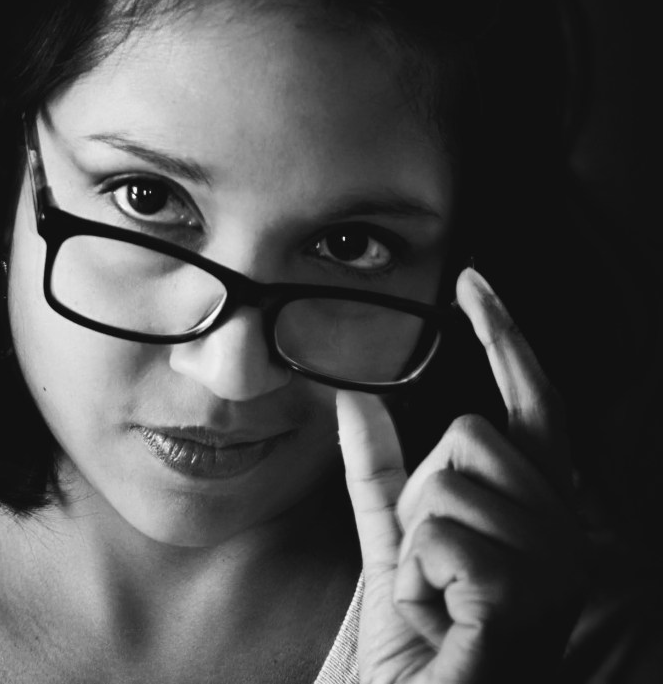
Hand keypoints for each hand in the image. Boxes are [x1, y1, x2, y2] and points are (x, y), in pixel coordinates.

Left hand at [337, 267, 586, 683]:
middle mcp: (569, 533)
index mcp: (540, 512)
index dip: (506, 337)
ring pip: (449, 480)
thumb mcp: (393, 541)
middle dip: (424, 497)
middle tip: (435, 572)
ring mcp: (560, 568)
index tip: (471, 282)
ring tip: (442, 604)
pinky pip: (439, 533)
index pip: (532, 404)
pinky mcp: (528, 598)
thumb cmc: (421, 641)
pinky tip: (447, 622)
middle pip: (471, 434)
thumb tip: (353, 396)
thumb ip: (377, 469)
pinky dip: (416, 580)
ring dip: (416, 550)